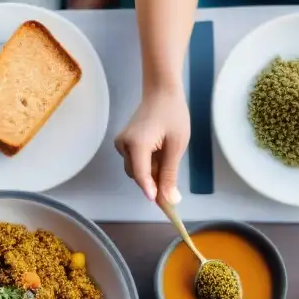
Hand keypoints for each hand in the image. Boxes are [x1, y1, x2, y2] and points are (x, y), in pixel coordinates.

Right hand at [114, 86, 189, 205]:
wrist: (161, 91)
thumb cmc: (173, 114)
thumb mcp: (177, 145)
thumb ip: (170, 174)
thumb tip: (171, 200)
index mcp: (136, 144)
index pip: (142, 176)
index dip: (152, 192)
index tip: (165, 206)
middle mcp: (123, 145)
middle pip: (138, 176)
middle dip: (154, 183)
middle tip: (173, 186)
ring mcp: (121, 144)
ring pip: (136, 171)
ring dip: (151, 173)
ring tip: (167, 158)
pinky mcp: (122, 144)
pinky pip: (135, 162)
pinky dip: (147, 164)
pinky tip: (158, 153)